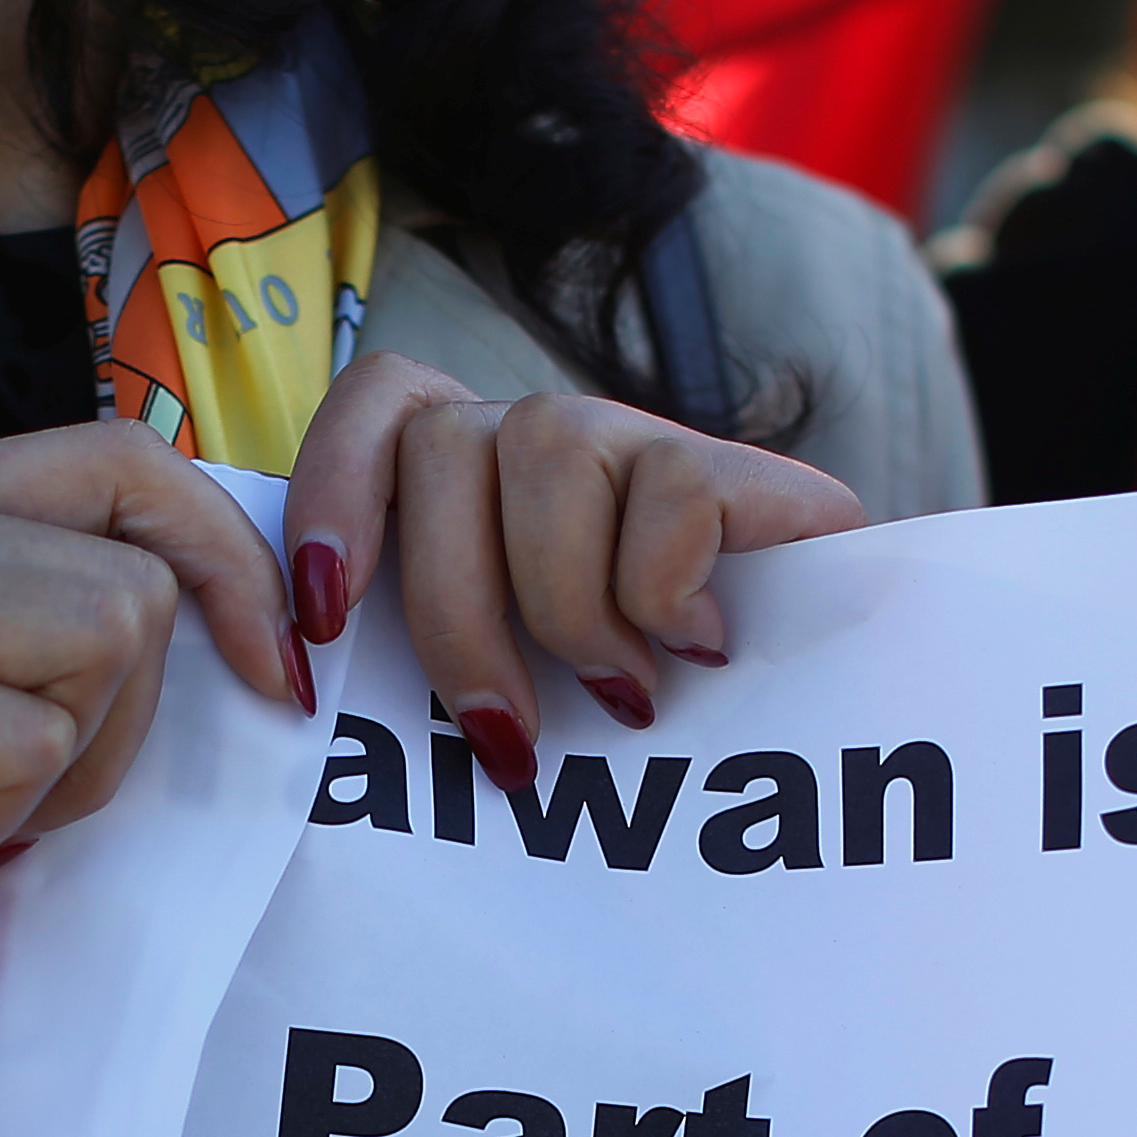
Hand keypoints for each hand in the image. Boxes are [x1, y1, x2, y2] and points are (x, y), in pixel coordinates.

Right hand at [0, 424, 304, 912]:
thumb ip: (6, 616)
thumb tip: (189, 617)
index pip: (124, 456)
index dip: (231, 556)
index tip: (269, 664)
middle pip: (137, 582)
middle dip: (125, 726)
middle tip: (16, 796)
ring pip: (106, 643)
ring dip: (59, 773)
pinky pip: (26, 745)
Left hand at [282, 357, 864, 796]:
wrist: (826, 722)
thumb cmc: (635, 726)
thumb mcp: (509, 695)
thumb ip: (421, 664)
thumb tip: (310, 694)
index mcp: (475, 476)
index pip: (381, 402)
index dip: (334, 491)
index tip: (322, 622)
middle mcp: (547, 435)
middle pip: (444, 446)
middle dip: (455, 612)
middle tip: (503, 733)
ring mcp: (643, 439)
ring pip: (547, 448)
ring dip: (566, 603)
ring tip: (617, 693)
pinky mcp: (742, 470)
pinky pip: (668, 490)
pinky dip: (663, 590)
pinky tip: (696, 648)